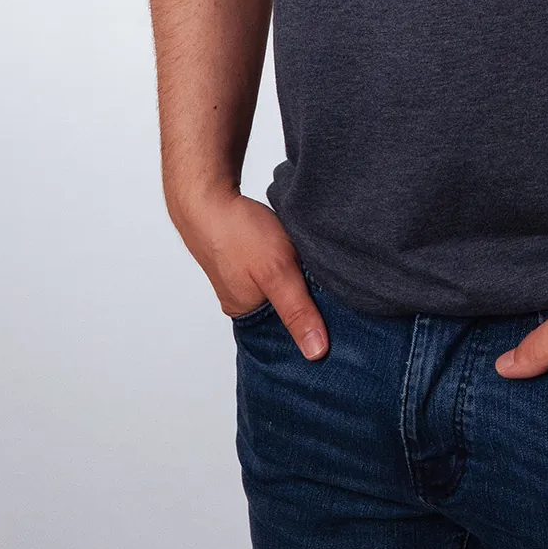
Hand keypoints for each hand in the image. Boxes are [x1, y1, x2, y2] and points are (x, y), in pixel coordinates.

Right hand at [171, 190, 327, 360]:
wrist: (207, 195)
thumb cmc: (238, 233)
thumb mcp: (278, 273)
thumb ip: (298, 310)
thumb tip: (317, 353)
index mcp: (245, 312)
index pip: (286, 331)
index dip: (313, 324)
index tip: (340, 320)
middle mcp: (241, 298)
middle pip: (285, 307)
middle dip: (308, 300)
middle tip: (335, 288)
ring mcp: (242, 275)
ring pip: (281, 284)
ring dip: (298, 276)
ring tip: (316, 267)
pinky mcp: (245, 254)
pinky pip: (274, 266)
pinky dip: (288, 261)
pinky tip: (298, 250)